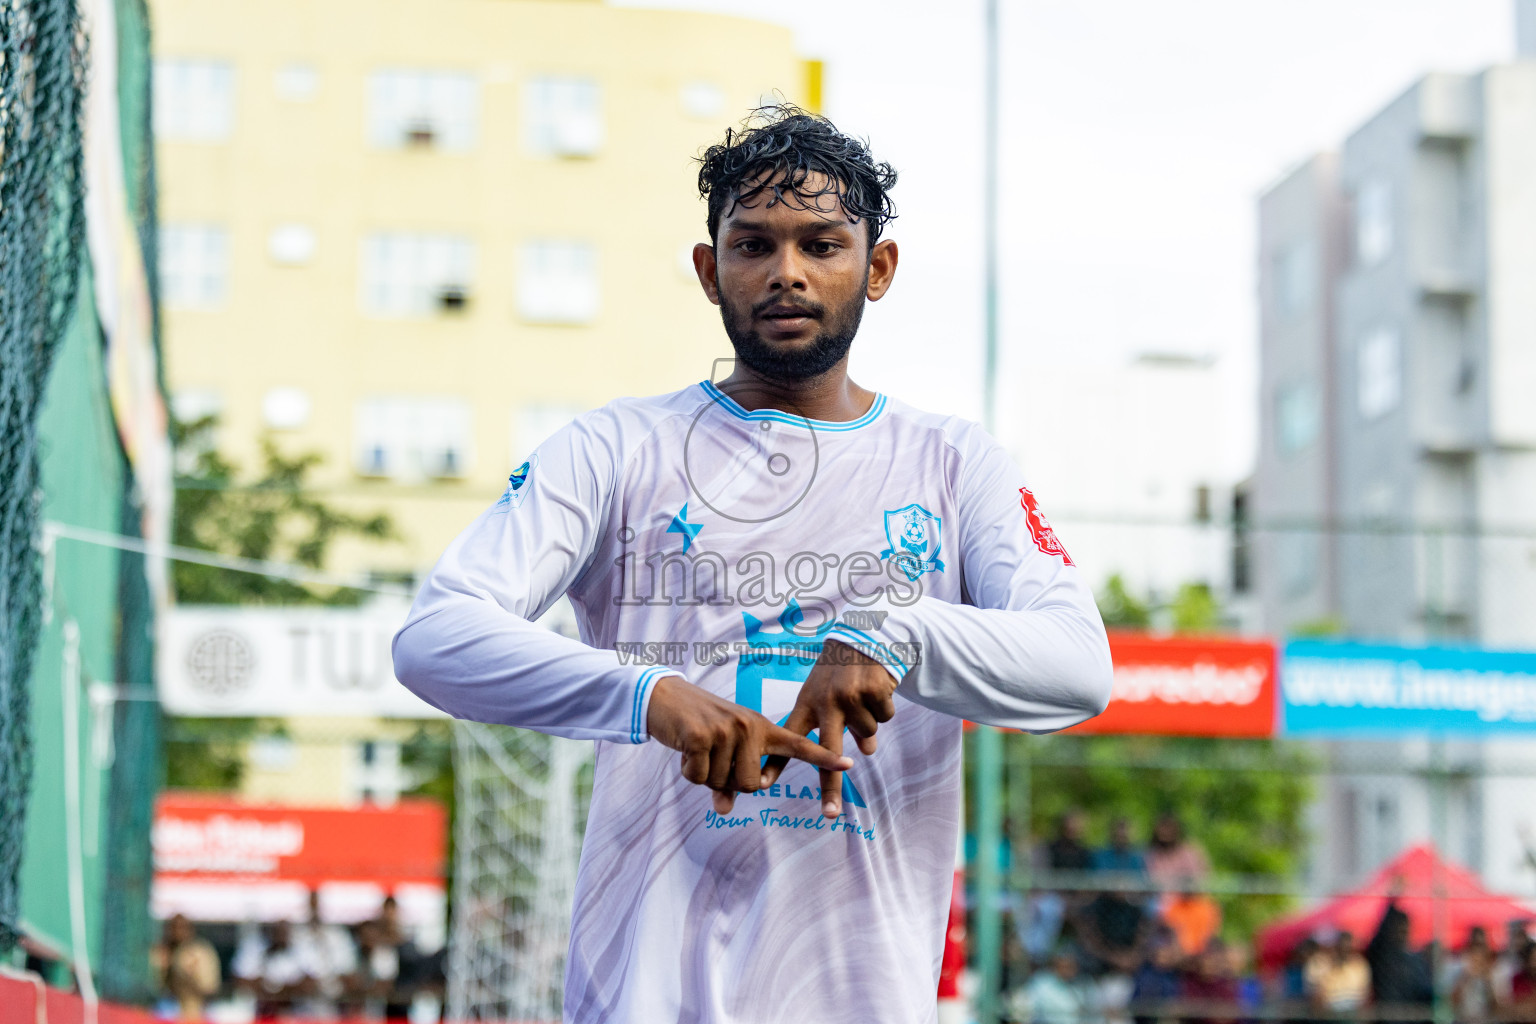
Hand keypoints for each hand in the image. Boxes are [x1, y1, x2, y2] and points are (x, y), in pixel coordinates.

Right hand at [647, 674, 853, 814]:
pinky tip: (685, 749)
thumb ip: (729, 779)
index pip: (798, 745)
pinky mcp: (701, 736)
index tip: (848, 766)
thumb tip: (724, 809)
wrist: (665, 697)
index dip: (823, 758)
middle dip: (728, 782)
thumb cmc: (698, 726)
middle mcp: (749, 727)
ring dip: (704, 775)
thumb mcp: (721, 750)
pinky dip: (688, 771)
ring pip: (722, 784)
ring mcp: (726, 730)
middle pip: (752, 785)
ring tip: (697, 749)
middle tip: (712, 759)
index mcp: (761, 728)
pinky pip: (699, 777)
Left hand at [761, 640, 896, 818]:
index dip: (776, 762)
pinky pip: (885, 718)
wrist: (864, 637)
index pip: (789, 738)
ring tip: (863, 696)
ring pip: (867, 734)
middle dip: (829, 787)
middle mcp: (826, 703)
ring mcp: (850, 698)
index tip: (761, 784)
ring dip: (871, 721)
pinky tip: (876, 688)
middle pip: (827, 752)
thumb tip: (866, 754)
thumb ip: (837, 727)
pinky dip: (885, 708)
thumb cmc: (839, 671)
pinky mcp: (873, 691)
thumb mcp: (826, 693)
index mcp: (808, 704)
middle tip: (828, 814)